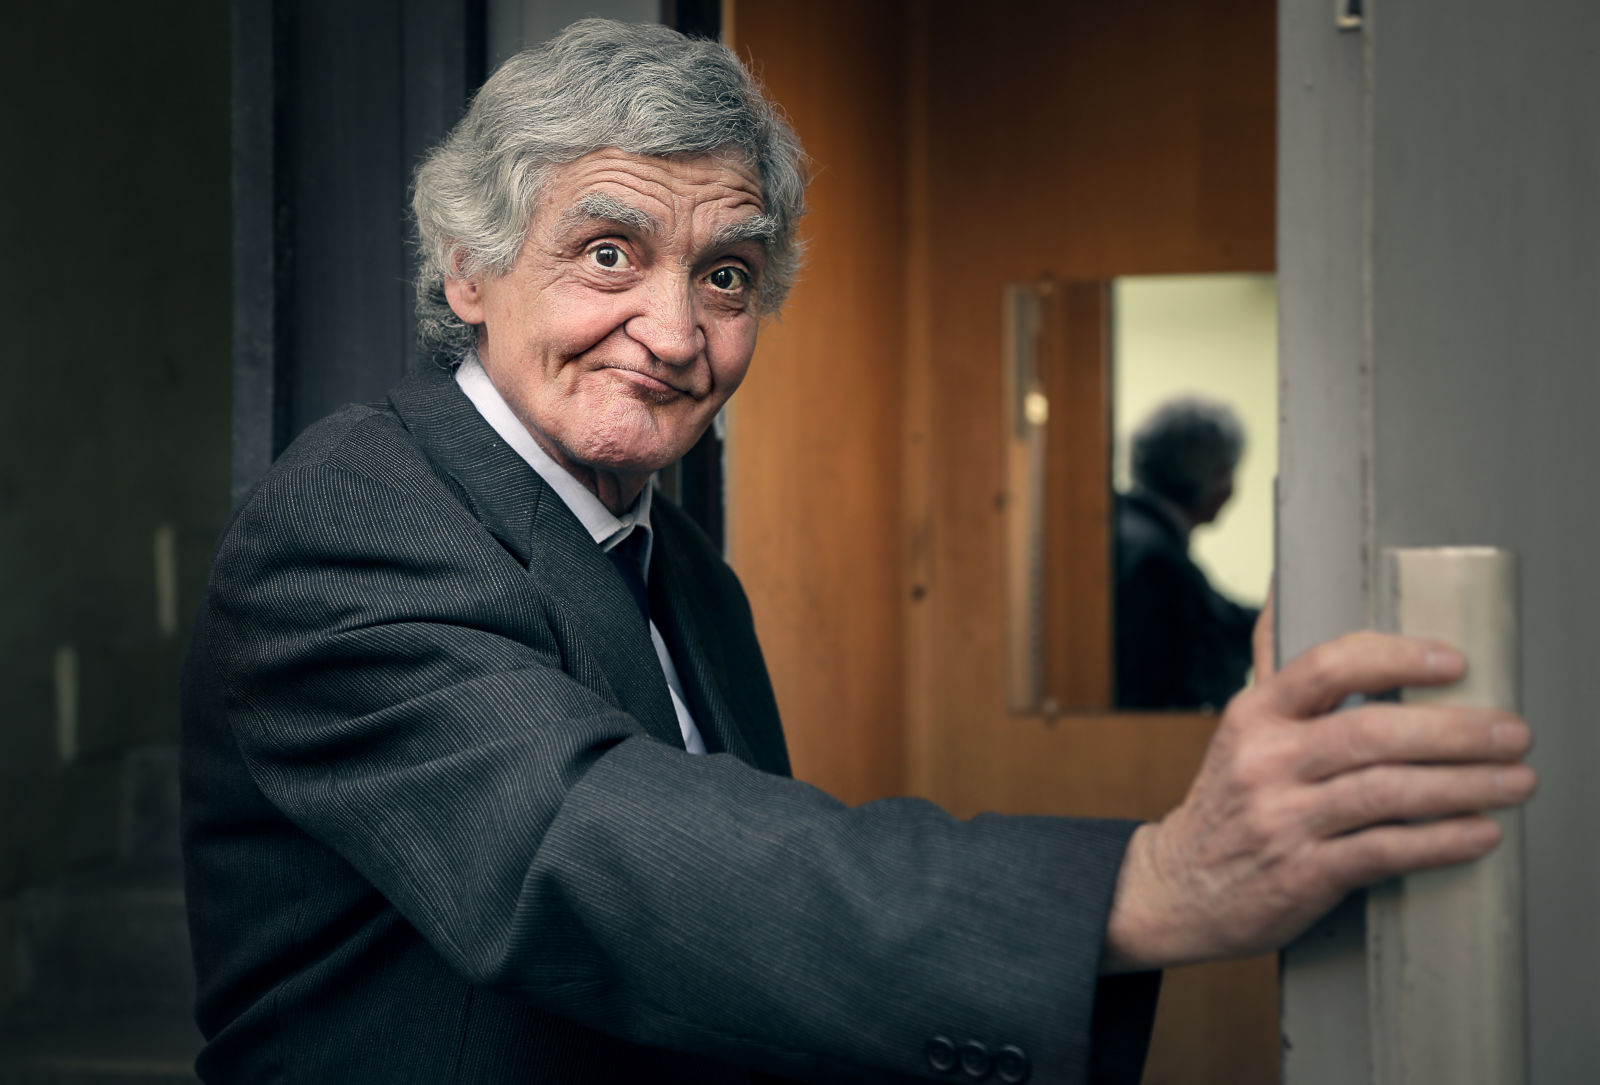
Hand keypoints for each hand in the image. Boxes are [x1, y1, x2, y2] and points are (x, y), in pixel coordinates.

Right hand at [1102, 617, 1535, 971]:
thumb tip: (1283, 591)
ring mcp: (1283, 820)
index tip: (1453, 663)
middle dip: (1454, 731)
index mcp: (1255, 716)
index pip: (1328, 667)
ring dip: (1464, 786)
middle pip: (1371, 732)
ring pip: (1386, 792)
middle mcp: (1265, 762)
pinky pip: (1384, 851)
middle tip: (1511, 732)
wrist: (1179, 887)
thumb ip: (1273, 663)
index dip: (1397, 659)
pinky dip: (1440, 842)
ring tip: (1514, 782)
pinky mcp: (1302, 874)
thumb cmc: (1227, 801)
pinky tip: (1478, 832)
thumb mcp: (1241, 726)